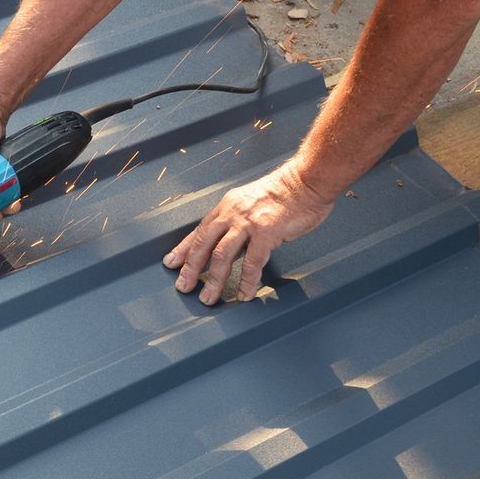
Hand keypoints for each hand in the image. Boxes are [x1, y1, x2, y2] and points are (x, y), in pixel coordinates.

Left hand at [164, 161, 336, 304]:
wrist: (307, 180)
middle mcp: (232, 213)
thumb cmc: (285, 192)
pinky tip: (243, 293)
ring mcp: (248, 223)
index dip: (183, 249)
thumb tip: (227, 247)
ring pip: (222, 256)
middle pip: (203, 245)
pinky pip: (252, 263)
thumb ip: (237, 223)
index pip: (198, 231)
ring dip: (214, 281)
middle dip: (191, 269)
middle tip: (184, 287)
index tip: (171, 263)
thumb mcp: (251, 202)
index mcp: (227, 206)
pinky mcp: (266, 233)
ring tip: (209, 298)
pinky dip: (246, 281)